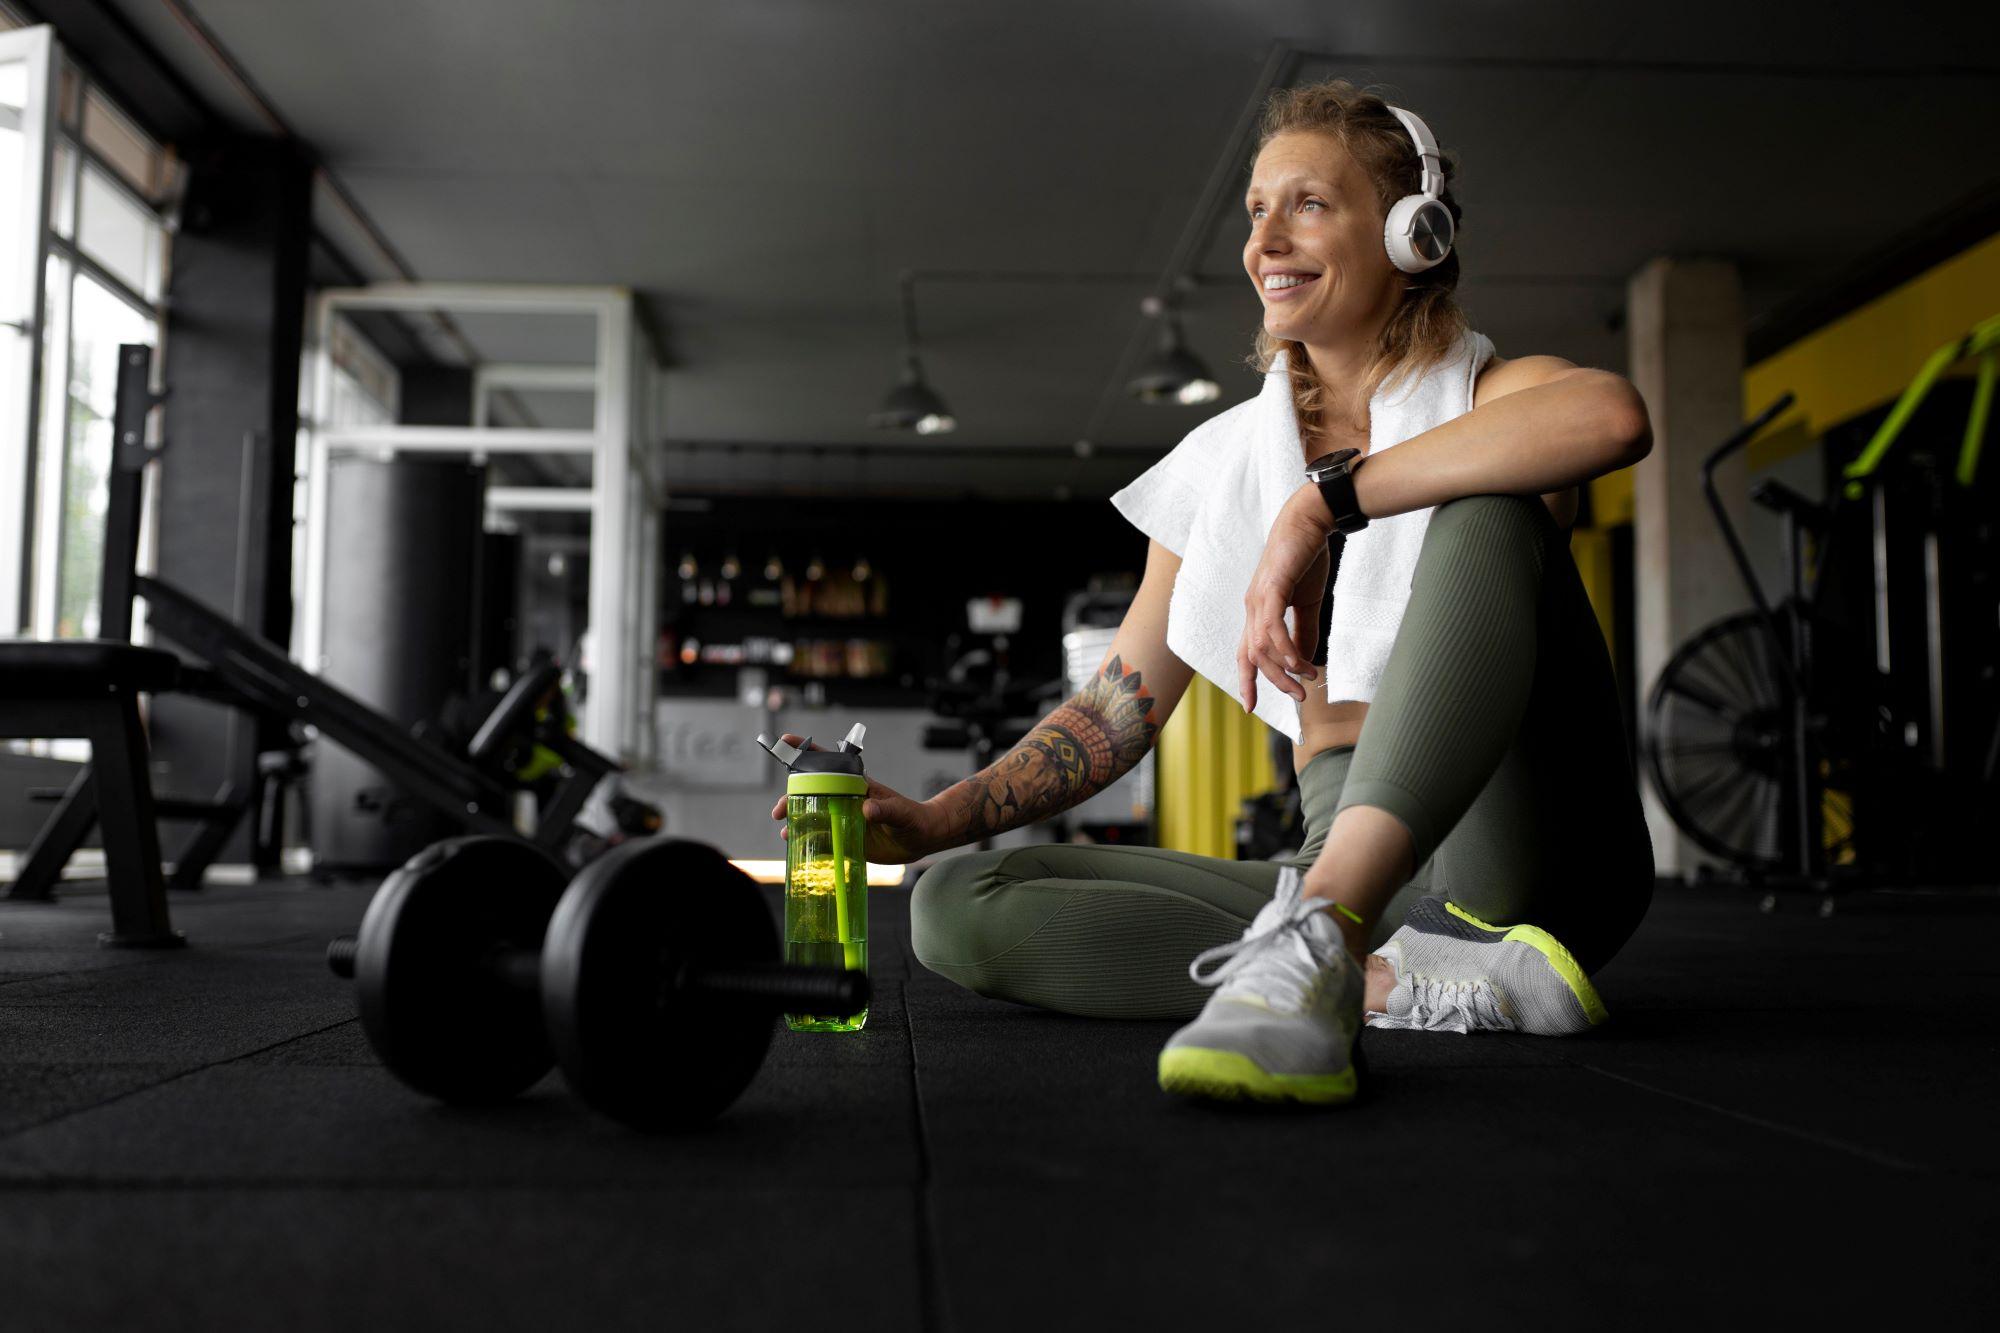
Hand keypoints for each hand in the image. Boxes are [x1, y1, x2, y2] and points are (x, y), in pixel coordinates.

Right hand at [766, 734, 946, 863]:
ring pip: (813, 815)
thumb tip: (867, 810)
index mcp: (856, 785)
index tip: (786, 740)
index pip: (828, 763)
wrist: (922, 838)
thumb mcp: (901, 813)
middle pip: (812, 792)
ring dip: (796, 821)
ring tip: (786, 832)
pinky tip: (798, 847)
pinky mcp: (846, 837)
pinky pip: (823, 837)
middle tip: (779, 811)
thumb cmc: (914, 819)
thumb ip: (886, 810)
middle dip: (791, 797)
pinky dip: (808, 841)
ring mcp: (844, 818)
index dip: (806, 751)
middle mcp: (845, 799)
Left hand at [1237, 485, 1335, 710]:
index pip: (1245, 653)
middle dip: (1274, 682)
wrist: (1309, 522)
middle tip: (1299, 697)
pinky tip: (1297, 662)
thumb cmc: (1305, 559)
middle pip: (1253, 657)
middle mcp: (1252, 608)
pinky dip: (1283, 647)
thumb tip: (1305, 660)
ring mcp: (1258, 598)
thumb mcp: (1306, 603)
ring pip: (1261, 646)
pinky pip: (1271, 626)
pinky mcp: (1272, 587)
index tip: (1250, 707)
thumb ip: (1304, 631)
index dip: (1246, 680)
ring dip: (1284, 669)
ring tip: (1307, 679)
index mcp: (1257, 612)